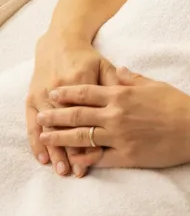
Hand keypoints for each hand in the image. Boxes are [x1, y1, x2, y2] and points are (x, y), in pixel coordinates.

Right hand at [26, 33, 111, 176]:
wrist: (60, 43)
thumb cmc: (88, 59)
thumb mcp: (106, 68)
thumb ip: (119, 84)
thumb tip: (132, 104)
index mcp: (83, 80)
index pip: (88, 114)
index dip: (93, 135)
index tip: (100, 154)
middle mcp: (61, 89)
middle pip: (67, 125)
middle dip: (72, 149)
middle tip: (78, 172)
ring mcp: (44, 94)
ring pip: (49, 127)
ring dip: (55, 150)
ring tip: (61, 170)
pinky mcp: (33, 97)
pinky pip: (31, 123)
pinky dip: (36, 141)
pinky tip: (42, 158)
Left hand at [36, 66, 189, 171]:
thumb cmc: (179, 104)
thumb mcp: (155, 85)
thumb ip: (134, 78)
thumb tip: (120, 69)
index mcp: (122, 96)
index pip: (85, 93)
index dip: (66, 94)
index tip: (53, 94)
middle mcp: (116, 115)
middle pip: (77, 115)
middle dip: (55, 116)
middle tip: (41, 117)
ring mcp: (119, 136)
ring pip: (81, 138)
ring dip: (61, 138)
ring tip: (47, 138)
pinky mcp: (127, 155)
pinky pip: (99, 158)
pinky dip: (84, 159)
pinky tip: (73, 159)